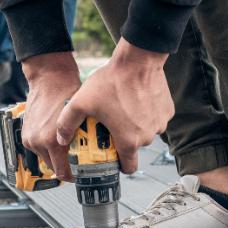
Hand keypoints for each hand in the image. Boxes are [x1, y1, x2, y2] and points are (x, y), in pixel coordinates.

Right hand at [20, 52, 81, 180]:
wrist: (49, 78)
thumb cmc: (66, 93)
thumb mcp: (81, 119)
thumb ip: (83, 140)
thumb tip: (95, 155)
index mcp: (52, 142)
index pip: (62, 172)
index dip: (73, 176)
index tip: (81, 175)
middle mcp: (38, 143)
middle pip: (53, 167)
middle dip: (66, 166)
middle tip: (79, 162)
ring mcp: (29, 139)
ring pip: (46, 157)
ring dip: (56, 156)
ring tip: (69, 148)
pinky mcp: (25, 134)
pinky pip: (38, 148)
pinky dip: (47, 147)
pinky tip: (58, 139)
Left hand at [57, 38, 172, 173]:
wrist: (138, 59)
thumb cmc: (112, 81)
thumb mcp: (81, 102)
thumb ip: (67, 123)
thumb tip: (61, 139)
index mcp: (129, 141)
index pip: (128, 168)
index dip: (120, 165)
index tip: (112, 157)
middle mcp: (147, 137)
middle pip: (135, 147)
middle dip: (125, 140)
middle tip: (112, 126)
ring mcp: (160, 124)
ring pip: (146, 132)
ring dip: (136, 126)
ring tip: (123, 110)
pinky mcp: (167, 111)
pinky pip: (155, 118)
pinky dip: (147, 114)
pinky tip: (136, 101)